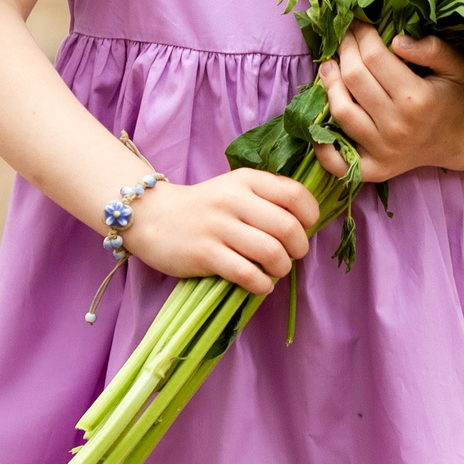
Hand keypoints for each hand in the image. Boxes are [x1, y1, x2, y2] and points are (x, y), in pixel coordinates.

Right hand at [117, 169, 321, 295]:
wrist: (153, 216)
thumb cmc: (205, 206)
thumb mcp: (236, 188)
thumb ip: (267, 197)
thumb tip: (306, 224)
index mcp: (246, 179)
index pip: (295, 194)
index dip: (310, 216)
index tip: (306, 228)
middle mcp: (233, 199)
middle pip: (288, 227)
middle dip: (299, 248)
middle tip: (293, 255)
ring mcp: (218, 226)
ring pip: (270, 252)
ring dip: (281, 268)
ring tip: (275, 271)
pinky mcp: (204, 254)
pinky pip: (246, 274)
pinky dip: (262, 285)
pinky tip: (260, 285)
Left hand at [315, 23, 463, 183]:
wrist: (461, 140)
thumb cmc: (455, 97)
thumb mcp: (457, 66)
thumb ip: (432, 49)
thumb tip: (397, 40)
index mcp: (417, 99)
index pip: (374, 57)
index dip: (361, 34)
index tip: (358, 22)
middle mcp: (397, 127)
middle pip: (353, 79)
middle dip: (344, 51)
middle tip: (344, 38)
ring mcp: (383, 151)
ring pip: (341, 111)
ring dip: (329, 84)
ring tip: (329, 66)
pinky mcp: (374, 170)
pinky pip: (337, 161)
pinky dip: (321, 145)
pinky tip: (318, 121)